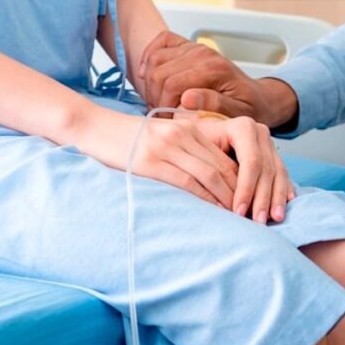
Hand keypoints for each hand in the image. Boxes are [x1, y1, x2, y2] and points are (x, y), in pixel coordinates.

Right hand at [74, 106, 238, 207]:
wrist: (93, 127)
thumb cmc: (128, 138)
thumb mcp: (164, 136)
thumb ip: (187, 149)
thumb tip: (212, 177)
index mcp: (190, 129)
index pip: (226, 158)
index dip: (243, 181)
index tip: (252, 200)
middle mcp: (183, 135)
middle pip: (223, 167)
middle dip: (241, 192)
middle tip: (252, 214)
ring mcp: (168, 148)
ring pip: (210, 175)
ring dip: (227, 199)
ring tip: (238, 218)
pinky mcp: (151, 162)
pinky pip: (187, 183)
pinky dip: (205, 199)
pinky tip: (214, 211)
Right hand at [138, 30, 298, 128]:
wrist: (259, 97)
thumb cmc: (248, 109)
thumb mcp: (238, 114)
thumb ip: (215, 105)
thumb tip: (187, 98)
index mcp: (214, 69)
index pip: (171, 85)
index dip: (162, 106)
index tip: (167, 122)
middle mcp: (203, 53)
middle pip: (159, 73)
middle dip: (154, 96)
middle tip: (162, 114)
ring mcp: (195, 47)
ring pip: (155, 59)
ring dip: (151, 81)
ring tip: (158, 101)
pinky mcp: (189, 45)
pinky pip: (161, 40)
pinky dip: (150, 55)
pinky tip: (149, 75)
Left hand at [196, 114, 293, 223]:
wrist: (206, 133)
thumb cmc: (198, 144)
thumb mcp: (199, 147)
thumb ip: (211, 167)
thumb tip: (218, 198)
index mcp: (243, 127)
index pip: (250, 162)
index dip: (246, 189)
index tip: (239, 213)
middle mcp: (260, 133)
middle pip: (266, 169)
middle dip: (263, 198)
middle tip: (258, 222)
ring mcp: (270, 144)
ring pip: (278, 173)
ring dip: (277, 198)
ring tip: (275, 218)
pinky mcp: (275, 155)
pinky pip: (283, 174)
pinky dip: (285, 190)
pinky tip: (288, 203)